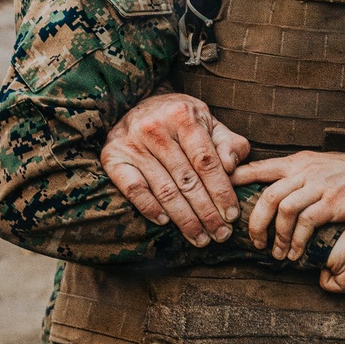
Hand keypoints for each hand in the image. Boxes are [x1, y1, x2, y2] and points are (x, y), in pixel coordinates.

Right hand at [100, 92, 248, 246]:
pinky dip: (150, 208)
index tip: (232, 215)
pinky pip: (134, 189)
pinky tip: (165, 222)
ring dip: (184, 219)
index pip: (206, 161)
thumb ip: (229, 144)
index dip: (221, 191)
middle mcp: (154, 127)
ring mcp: (131, 143)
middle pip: (186, 179)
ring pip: (163, 189)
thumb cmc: (182, 120)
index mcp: (182, 115)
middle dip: (206, 212)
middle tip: (220, 234)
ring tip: (200, 237)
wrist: (140, 106)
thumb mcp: (209, 123)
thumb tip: (232, 167)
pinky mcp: (112, 157)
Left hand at [231, 151, 344, 260]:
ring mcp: (321, 185)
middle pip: (268, 195)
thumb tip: (281, 191)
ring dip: (277, 237)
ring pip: (283, 209)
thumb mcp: (324, 167)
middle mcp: (307, 170)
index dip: (238, 179)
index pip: (261, 166)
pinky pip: (306, 222)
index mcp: (301, 161)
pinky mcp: (335, 202)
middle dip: (255, 223)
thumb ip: (302, 175)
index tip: (221, 193)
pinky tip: (297, 254)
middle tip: (254, 242)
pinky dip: (297, 241)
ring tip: (278, 254)